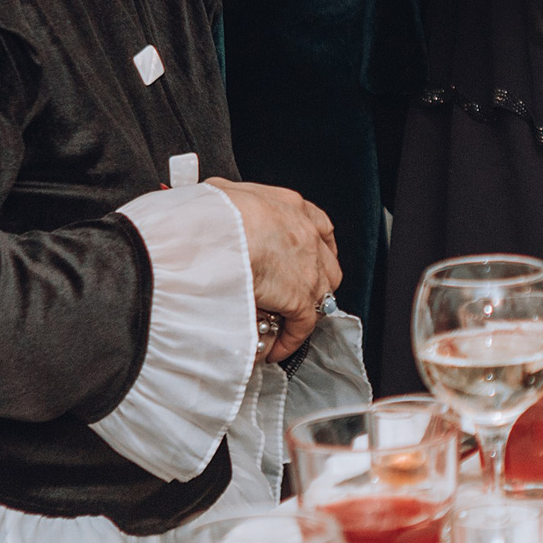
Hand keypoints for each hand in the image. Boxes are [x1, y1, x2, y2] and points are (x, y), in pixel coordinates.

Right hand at [210, 178, 338, 362]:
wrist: (222, 228)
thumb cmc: (216, 210)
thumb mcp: (224, 194)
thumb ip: (228, 202)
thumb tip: (215, 204)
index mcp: (291, 206)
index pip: (317, 226)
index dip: (313, 246)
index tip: (305, 259)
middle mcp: (307, 234)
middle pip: (327, 262)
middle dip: (316, 280)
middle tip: (296, 294)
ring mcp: (309, 266)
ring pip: (322, 294)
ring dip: (306, 310)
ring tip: (286, 324)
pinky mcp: (301, 296)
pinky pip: (304, 325)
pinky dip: (292, 339)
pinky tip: (276, 348)